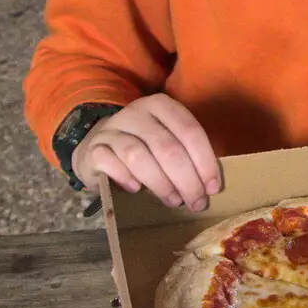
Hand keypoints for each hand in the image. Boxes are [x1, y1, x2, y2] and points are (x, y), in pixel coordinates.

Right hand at [72, 93, 220, 210]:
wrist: (99, 147)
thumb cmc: (144, 147)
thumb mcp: (168, 140)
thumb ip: (187, 154)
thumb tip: (210, 184)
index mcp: (161, 106)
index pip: (189, 131)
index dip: (205, 161)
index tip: (212, 188)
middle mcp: (136, 112)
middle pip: (167, 147)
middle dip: (186, 179)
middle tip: (196, 202)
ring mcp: (112, 129)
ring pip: (138, 156)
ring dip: (160, 183)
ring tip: (174, 201)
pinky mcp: (94, 148)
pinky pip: (110, 163)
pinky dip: (126, 178)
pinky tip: (136, 190)